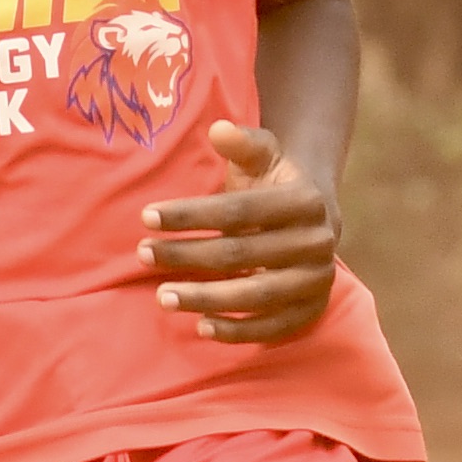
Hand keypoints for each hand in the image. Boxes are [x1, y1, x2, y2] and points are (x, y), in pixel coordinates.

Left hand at [141, 118, 340, 342]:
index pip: (237, 210)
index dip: (190, 215)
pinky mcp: (312, 310)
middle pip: (240, 254)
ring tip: (162, 296)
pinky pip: (273, 328)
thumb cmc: (275, 183)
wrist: (316, 216)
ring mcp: (317, 280)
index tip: (146, 217)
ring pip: (254, 295)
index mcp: (305, 201)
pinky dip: (238, 332)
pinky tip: (201, 325)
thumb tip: (218, 129)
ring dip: (205, 298)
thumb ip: (242, 142)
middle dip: (187, 255)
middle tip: (144, 254)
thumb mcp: (262, 155)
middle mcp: (317, 242)